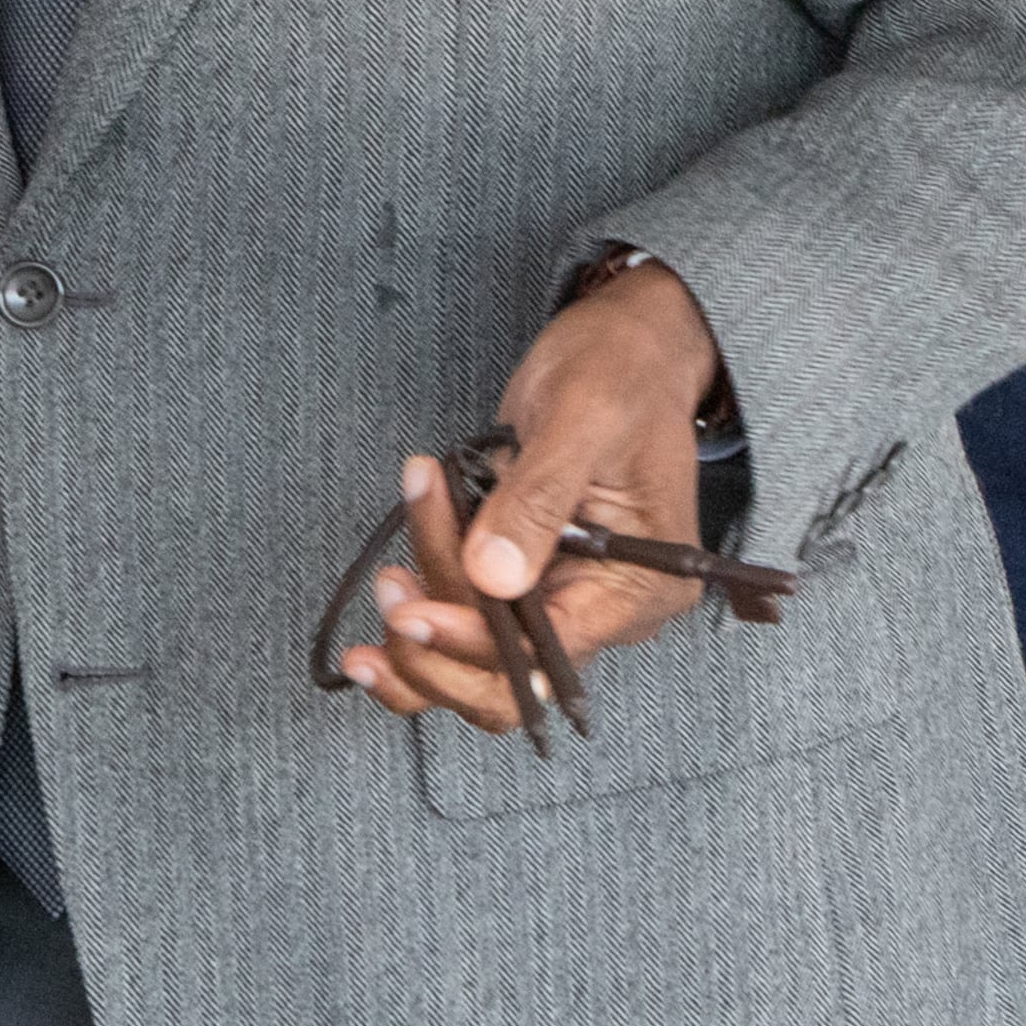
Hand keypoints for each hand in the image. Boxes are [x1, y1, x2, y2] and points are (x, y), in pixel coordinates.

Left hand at [337, 257, 723, 736]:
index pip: (552, 648)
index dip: (476, 640)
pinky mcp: (523, 571)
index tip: (411, 613)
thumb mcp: (579, 419)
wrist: (626, 346)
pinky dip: (425, 613)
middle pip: (514, 679)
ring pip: (481, 657)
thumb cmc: (617, 371)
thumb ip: (535, 500)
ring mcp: (562, 593)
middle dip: (440, 653)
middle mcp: (604, 605)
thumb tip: (490, 578)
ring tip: (385, 577)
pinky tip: (390, 585)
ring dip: (423, 631)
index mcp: (639, 585)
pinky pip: (470, 619)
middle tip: (390, 595)